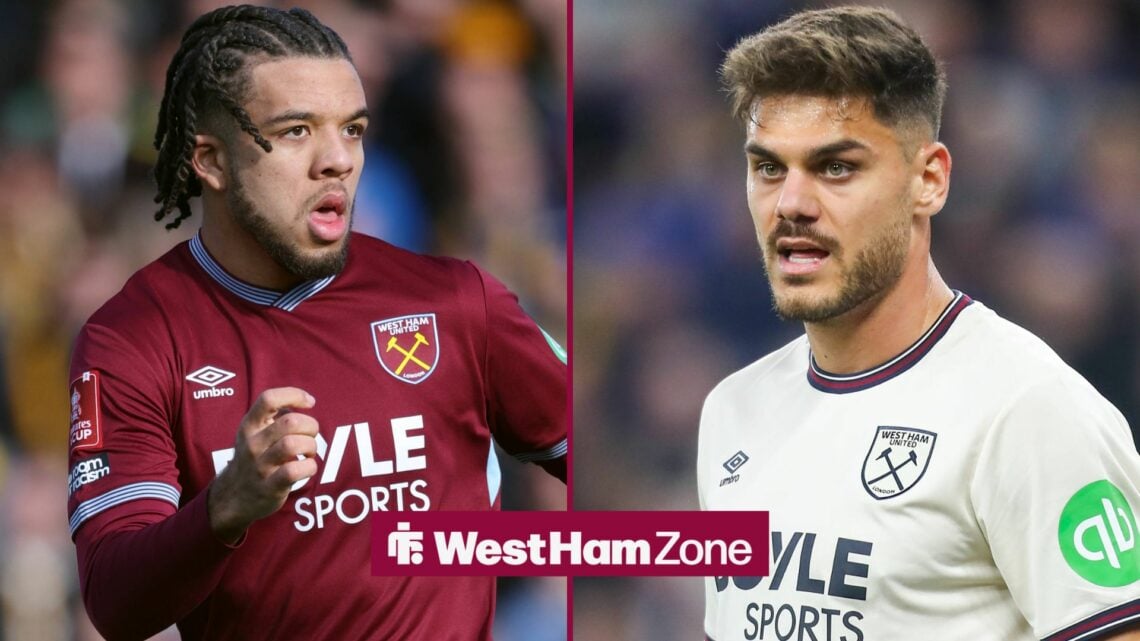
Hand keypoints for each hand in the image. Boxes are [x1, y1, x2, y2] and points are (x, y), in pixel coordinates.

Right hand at [207, 387, 318, 542]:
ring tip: (308, 452)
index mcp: (249, 425)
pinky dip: (309, 467)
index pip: (269, 399)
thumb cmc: (254, 458)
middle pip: (290, 422)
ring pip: (293, 445)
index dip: (294, 395)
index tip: (309, 402)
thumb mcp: (255, 433)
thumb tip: (305, 401)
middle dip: (310, 426)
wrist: (232, 497)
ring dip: (311, 446)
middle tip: (310, 435)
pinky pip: (294, 471)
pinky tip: (307, 467)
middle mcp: (252, 443)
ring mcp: (259, 466)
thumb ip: (276, 416)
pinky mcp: (269, 487)